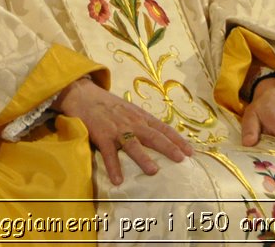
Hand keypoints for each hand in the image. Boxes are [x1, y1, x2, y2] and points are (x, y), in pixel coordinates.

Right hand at [54, 77, 192, 184]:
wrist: (83, 94)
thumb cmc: (108, 104)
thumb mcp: (129, 109)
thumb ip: (142, 121)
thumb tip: (159, 136)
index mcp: (140, 116)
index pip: (163, 128)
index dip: (177, 140)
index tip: (191, 151)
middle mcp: (131, 122)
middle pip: (153, 136)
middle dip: (168, 147)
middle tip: (181, 159)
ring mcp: (116, 129)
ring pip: (132, 144)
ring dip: (143, 158)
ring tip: (154, 171)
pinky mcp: (101, 135)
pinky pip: (109, 153)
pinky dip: (114, 167)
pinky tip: (118, 180)